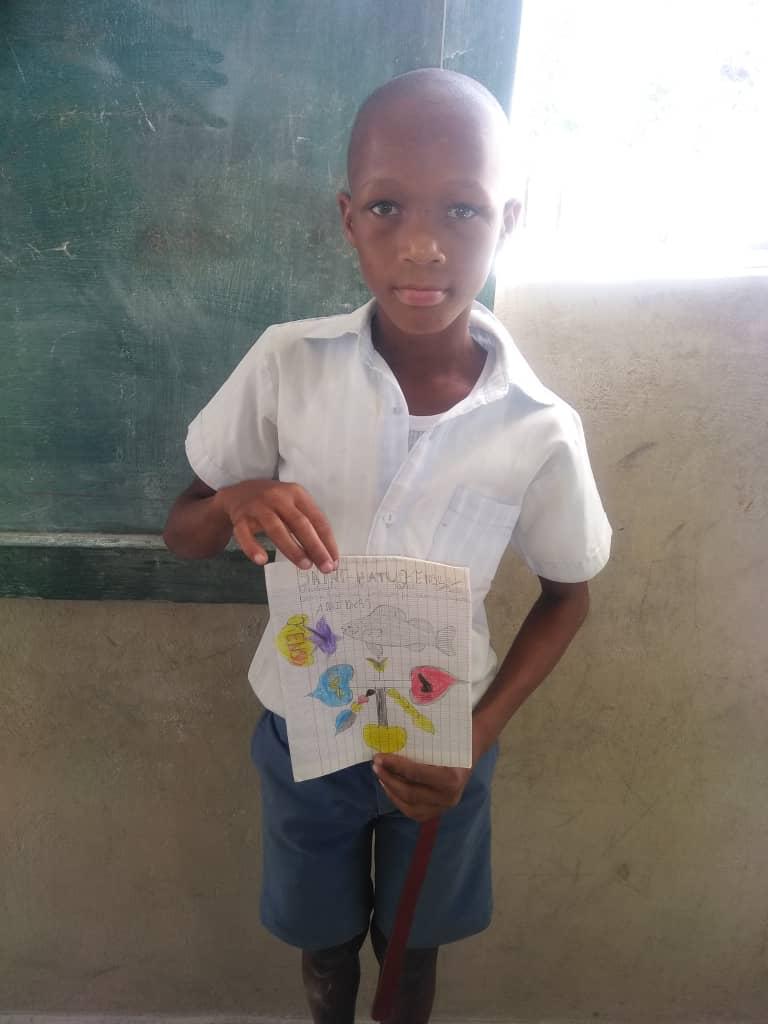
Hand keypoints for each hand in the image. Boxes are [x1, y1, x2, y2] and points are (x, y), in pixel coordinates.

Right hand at [214, 479, 338, 571]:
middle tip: (325, 567)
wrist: (238, 493)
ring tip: (305, 565)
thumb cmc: (274, 503)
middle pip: (299, 524)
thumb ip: (307, 524)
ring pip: (276, 529)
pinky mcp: (240, 518)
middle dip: (315, 547)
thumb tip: (325, 554)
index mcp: (296, 494)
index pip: (317, 519)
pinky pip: (245, 535)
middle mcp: (278, 498)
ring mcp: (258, 507)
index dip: (327, 541)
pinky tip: (262, 561)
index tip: (334, 560)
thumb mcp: (293, 504)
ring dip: (292, 549)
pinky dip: (253, 547)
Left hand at [371, 717, 496, 822]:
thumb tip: (389, 741)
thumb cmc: (454, 742)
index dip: (395, 766)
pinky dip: (398, 800)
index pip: (416, 774)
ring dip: (390, 790)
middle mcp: (449, 797)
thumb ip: (419, 746)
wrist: (470, 752)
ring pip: (409, 806)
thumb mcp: (440, 741)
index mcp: (451, 779)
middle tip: (376, 765)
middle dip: (389, 778)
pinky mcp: (437, 812)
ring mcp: (443, 808)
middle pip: (410, 793)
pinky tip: (389, 786)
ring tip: (380, 775)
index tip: (380, 756)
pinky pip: (413, 811)